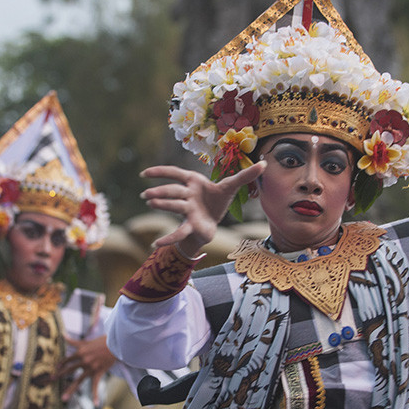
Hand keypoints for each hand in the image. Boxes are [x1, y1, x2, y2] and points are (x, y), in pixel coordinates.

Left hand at [58, 335, 116, 401]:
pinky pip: (96, 386)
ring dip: (70, 390)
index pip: (67, 360)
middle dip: (59, 375)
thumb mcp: (86, 341)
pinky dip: (95, 395)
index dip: (61, 364)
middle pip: (68, 370)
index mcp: (80, 352)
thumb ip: (73, 341)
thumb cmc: (101, 341)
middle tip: (50, 380)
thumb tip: (62, 335)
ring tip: (63, 399)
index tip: (57, 368)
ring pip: (78, 381)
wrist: (116, 344)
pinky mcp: (98, 373)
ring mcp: (91, 368)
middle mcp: (84, 361)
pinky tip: (95, 404)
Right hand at [140, 161, 265, 255]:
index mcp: (193, 183)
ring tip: (150, 203)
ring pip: (174, 206)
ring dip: (162, 204)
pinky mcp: (190, 225)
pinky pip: (178, 232)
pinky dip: (167, 239)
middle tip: (148, 192)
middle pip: (174, 191)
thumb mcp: (232, 186)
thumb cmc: (218, 200)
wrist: (213, 221)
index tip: (143, 173)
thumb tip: (265, 162)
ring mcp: (187, 210)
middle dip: (162, 190)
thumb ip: (246, 175)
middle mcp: (187, 195)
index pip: (174, 173)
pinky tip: (155, 246)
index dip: (160, 171)